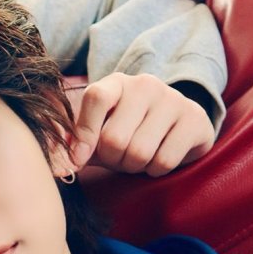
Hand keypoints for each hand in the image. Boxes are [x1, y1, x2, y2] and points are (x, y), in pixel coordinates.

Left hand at [68, 74, 215, 176]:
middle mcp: (146, 85)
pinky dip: (156, 170)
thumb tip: (56, 168)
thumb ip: (72, 145)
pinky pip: (163, 161)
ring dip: (134, 167)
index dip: (84, 135)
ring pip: (139, 153)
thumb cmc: (127, 132)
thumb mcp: (96, 133)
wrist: (175, 128)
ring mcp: (173, 99)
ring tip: (139, 156)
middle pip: (114, 139)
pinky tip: (159, 157)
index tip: (79, 159)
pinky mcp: (195, 120)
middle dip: (113, 160)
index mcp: (116, 83)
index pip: (96, 98)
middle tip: (120, 157)